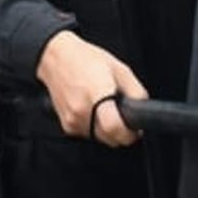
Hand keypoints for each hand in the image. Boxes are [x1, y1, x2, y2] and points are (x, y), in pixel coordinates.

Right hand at [35, 31, 146, 147]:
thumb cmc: (86, 59)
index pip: (114, 127)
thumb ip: (135, 91)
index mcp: (97, 93)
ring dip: (107, 130)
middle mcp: (82, 110)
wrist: (56, 58)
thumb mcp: (119, 69)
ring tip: (104, 107)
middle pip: (110, 139)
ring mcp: (73, 119)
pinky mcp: (66, 126)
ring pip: (100, 138)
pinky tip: (92, 109)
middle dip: (121, 132)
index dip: (130, 133)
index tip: (135, 129)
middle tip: (122, 115)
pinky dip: (94, 127)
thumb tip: (142, 110)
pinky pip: (88, 134)